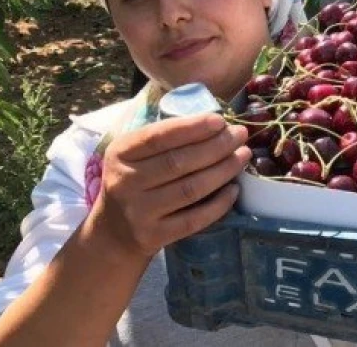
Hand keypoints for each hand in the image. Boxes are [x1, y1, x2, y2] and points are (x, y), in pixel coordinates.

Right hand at [88, 113, 249, 258]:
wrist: (114, 233)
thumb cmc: (134, 182)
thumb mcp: (133, 155)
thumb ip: (163, 139)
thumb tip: (215, 124)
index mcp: (120, 154)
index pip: (158, 137)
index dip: (192, 128)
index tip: (220, 120)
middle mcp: (126, 182)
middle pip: (179, 162)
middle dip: (216, 146)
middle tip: (240, 135)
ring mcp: (139, 212)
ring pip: (191, 189)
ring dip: (223, 170)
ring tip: (243, 156)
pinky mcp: (154, 236)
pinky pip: (194, 219)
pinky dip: (219, 204)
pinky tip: (234, 189)